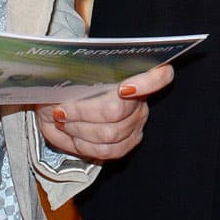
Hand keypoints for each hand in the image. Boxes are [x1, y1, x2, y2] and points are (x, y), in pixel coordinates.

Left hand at [37, 63, 173, 160]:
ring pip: (108, 135)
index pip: (158, 77)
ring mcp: (136, 124)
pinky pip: (106, 151)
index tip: (123, 89)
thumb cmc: (70, 85)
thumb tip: (69, 68)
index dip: (146, 83)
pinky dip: (82, 144)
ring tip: (62, 122)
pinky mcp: (127, 143)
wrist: (62, 105)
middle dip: (82, 113)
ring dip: (78, 130)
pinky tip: (70, 135)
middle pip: (115, 111)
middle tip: (61, 110)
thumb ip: (78, 68)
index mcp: (134, 75)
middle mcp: (140, 101)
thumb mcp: (71, 71)